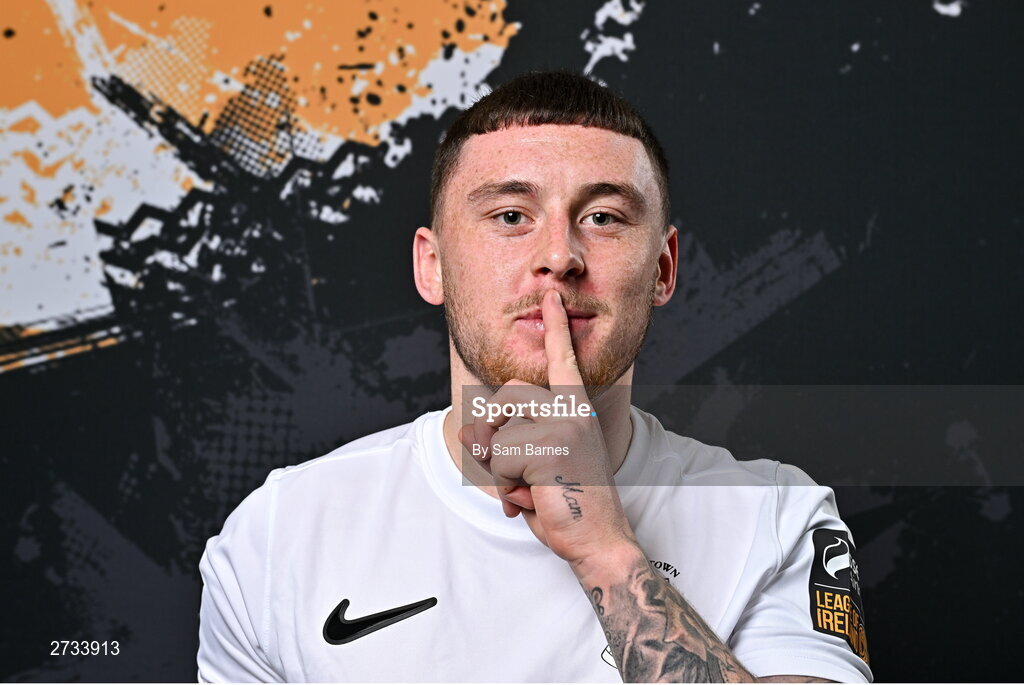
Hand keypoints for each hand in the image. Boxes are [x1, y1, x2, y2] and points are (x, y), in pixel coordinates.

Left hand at [459, 289, 636, 565]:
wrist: (599, 540)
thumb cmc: (569, 503)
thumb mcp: (536, 467)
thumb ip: (509, 443)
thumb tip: (469, 431)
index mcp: (577, 410)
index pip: (563, 361)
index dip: (556, 328)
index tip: (550, 297)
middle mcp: (573, 411)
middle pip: (506, 397)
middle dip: (496, 435)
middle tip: (519, 474)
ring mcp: (563, 426)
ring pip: (498, 435)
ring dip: (502, 470)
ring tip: (533, 490)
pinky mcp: (549, 447)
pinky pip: (499, 460)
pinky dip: (506, 486)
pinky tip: (534, 499)